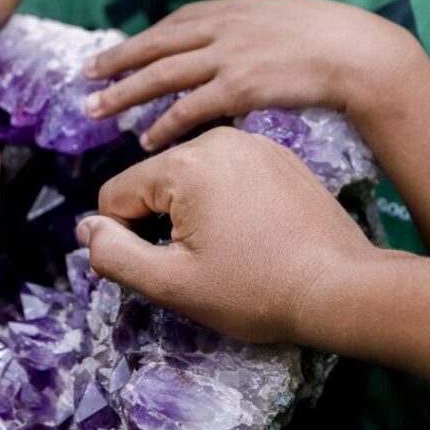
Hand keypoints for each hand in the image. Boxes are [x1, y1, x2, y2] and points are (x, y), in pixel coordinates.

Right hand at [77, 127, 374, 342]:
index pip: (116, 195)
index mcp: (186, 163)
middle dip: (159, 224)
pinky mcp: (278, 156)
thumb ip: (114, 254)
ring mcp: (253, 143)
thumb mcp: (171, 284)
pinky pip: (226, 175)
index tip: (159, 270)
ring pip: (189, 179)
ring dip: (190, 214)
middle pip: (153, 183)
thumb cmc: (254, 290)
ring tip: (225, 252)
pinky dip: (223, 203)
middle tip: (196, 267)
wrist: (342, 288)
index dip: (124, 240)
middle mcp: (218, 138)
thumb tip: (86, 228)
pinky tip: (250, 235)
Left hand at [83, 0, 417, 150]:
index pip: (176, 23)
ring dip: (125, 93)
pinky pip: (190, 107)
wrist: (363, 54)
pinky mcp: (240, 86)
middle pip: (157, 45)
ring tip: (97, 110)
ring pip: (162, 74)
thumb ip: (251, 32)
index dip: (142, 40)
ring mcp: (230, 55)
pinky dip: (165, 123)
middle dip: (117, 61)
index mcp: (236, 8)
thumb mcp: (285, 21)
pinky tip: (146, 139)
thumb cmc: (333, 42)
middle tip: (85, 78)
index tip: (117, 54)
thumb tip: (232, 51)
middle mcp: (225, 27)